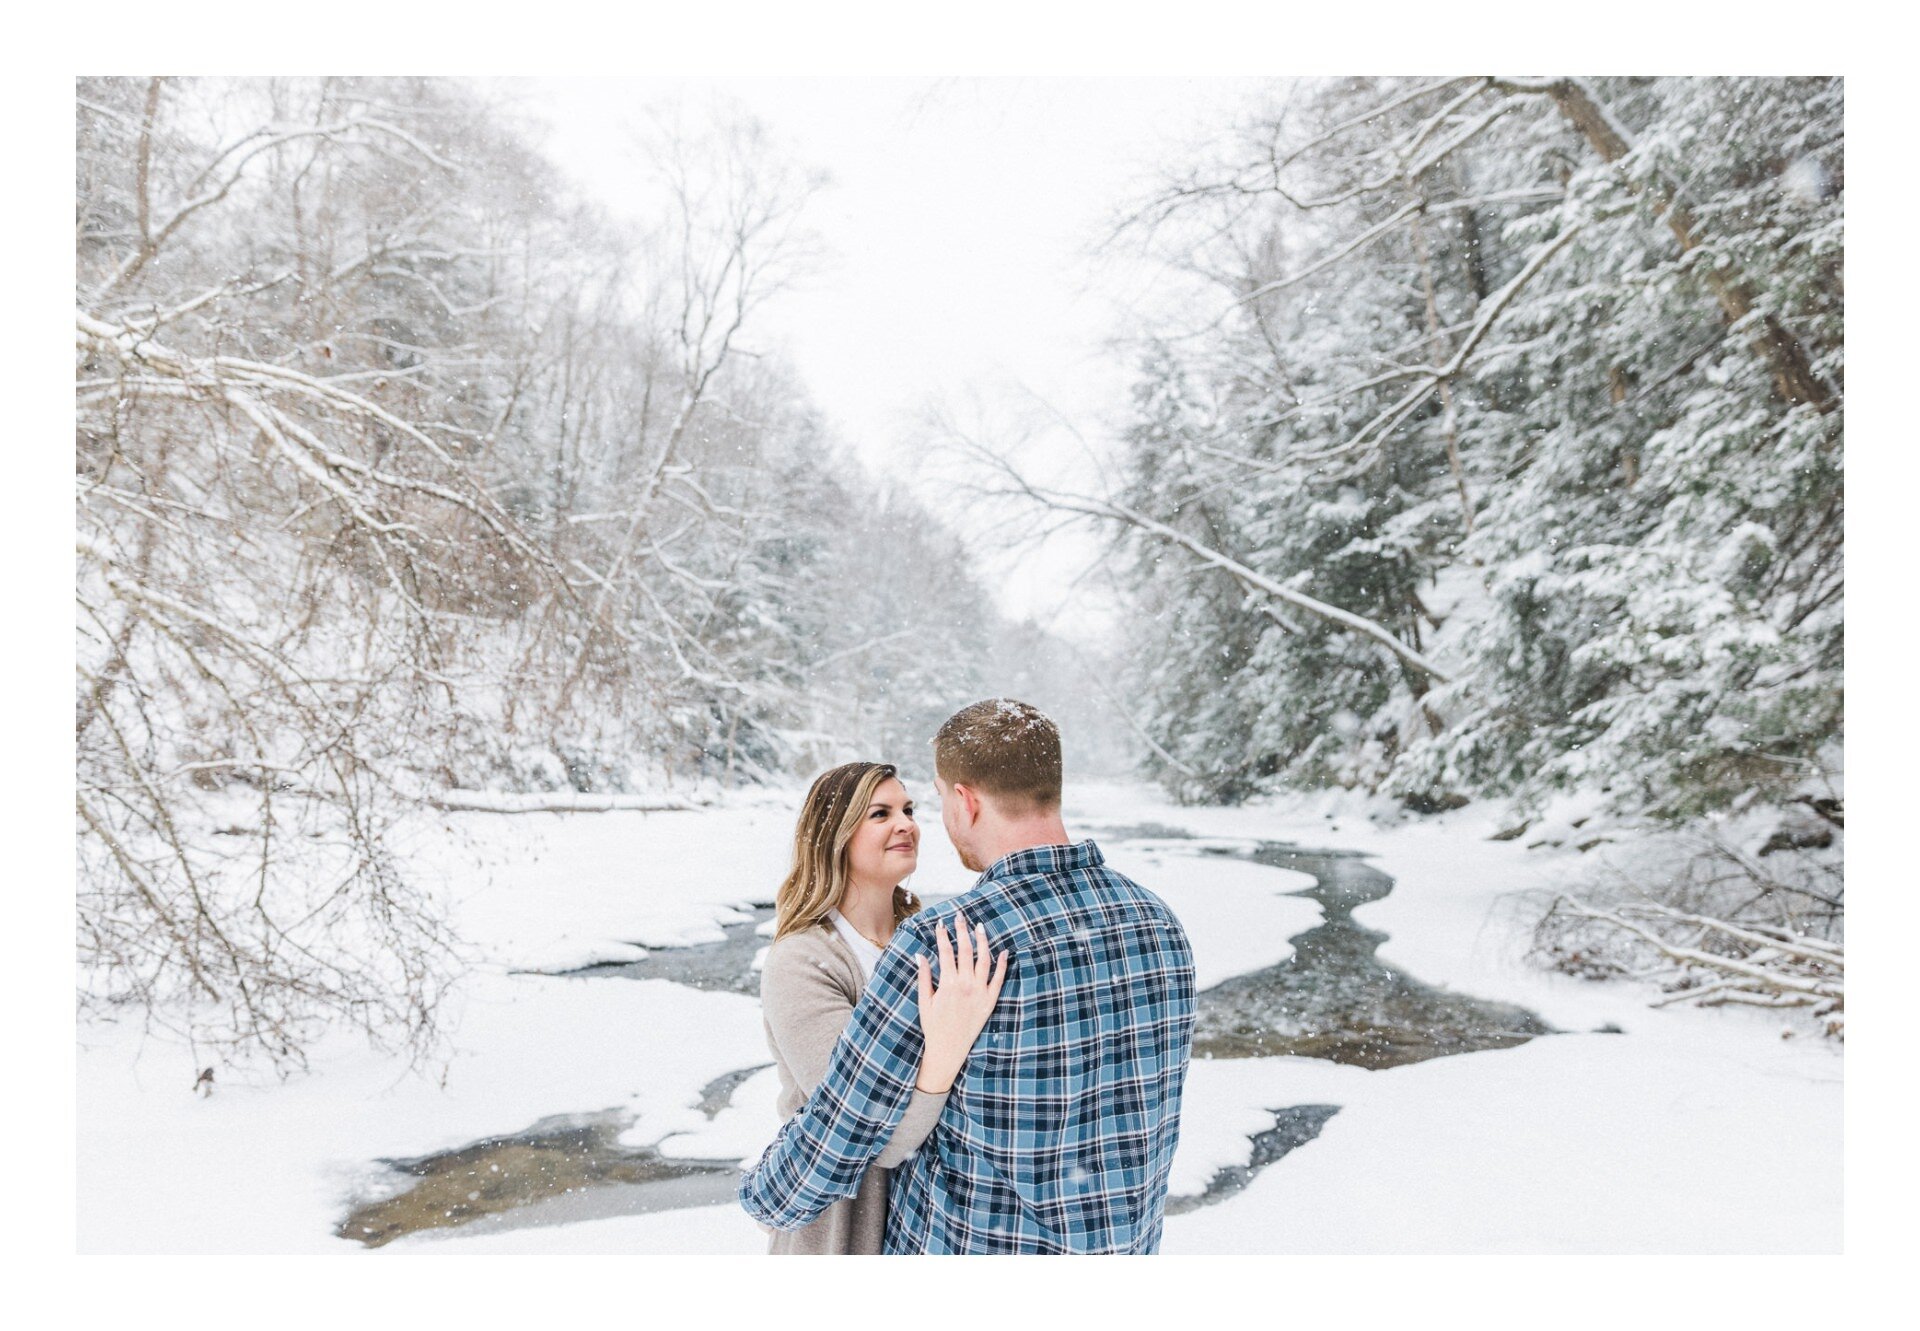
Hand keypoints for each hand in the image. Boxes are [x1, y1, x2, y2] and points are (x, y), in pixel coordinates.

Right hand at [914, 911, 1010, 1092]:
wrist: (948, 1050)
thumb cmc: (933, 1026)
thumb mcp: (924, 1000)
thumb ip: (924, 976)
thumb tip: (920, 955)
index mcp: (948, 984)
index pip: (946, 952)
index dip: (943, 935)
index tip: (941, 923)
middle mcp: (966, 986)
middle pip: (966, 951)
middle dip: (962, 931)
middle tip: (960, 917)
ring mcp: (980, 993)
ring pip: (985, 960)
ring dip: (982, 941)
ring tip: (980, 927)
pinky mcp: (990, 1001)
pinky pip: (999, 979)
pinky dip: (1002, 964)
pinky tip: (1003, 951)